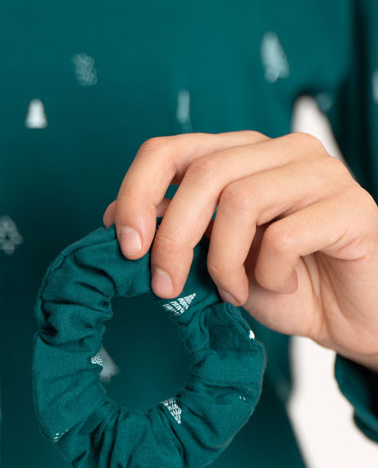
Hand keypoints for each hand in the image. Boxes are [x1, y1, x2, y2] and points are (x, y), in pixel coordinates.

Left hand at [102, 131, 377, 368]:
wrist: (349, 318)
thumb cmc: (282, 283)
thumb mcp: (213, 259)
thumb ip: (174, 231)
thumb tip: (115, 219)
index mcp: (240, 155)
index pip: (170, 149)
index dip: (137, 192)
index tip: (126, 246)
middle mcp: (281, 151)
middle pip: (203, 173)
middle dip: (172, 238)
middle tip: (165, 286)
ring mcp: (321, 173)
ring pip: (241, 200)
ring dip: (224, 262)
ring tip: (233, 291)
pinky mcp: (353, 208)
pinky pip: (286, 236)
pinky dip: (269, 274)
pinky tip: (281, 286)